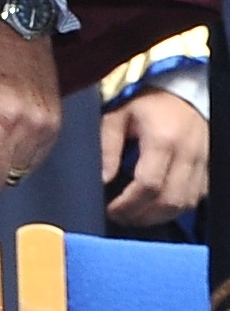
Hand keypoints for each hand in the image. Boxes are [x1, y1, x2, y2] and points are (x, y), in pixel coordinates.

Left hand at [104, 85, 210, 227]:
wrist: (183, 93)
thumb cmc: (145, 105)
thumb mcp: (117, 116)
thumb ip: (107, 146)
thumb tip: (102, 180)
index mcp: (163, 139)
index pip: (149, 184)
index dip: (128, 203)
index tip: (110, 209)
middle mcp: (188, 154)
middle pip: (170, 200)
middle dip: (142, 215)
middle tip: (120, 217)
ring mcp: (203, 163)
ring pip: (185, 204)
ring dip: (159, 217)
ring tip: (135, 216)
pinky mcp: (209, 169)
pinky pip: (196, 198)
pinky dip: (175, 209)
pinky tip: (155, 208)